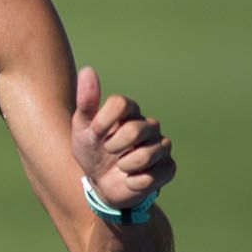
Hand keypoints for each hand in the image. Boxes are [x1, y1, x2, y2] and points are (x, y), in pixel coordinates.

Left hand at [70, 66, 175, 211]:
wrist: (100, 182)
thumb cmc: (91, 149)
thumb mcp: (83, 127)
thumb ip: (86, 101)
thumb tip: (88, 69)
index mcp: (130, 111)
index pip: (121, 103)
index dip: (103, 121)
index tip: (95, 131)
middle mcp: (149, 125)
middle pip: (134, 130)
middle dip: (113, 145)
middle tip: (108, 151)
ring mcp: (162, 146)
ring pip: (146, 155)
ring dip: (124, 165)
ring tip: (121, 165)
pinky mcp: (168, 168)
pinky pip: (151, 177)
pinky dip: (133, 182)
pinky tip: (131, 179)